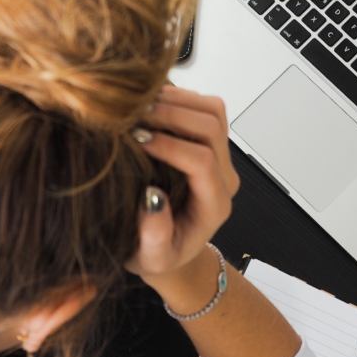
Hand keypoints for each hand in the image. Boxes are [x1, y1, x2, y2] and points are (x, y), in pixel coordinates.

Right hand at [126, 86, 239, 281]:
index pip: (202, 162)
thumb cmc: (159, 254)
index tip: (136, 140)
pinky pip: (204, 106)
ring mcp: (219, 156)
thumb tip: (152, 198)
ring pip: (212, 110)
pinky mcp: (209, 141)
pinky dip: (177, 97)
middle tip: (133, 115)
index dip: (170, 146)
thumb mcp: (151, 258)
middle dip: (171, 115)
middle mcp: (223, 176)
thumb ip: (154, 236)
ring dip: (176, 100)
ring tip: (138, 105)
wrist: (170, 247)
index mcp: (214, 204)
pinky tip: (147, 104)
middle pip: (211, 128)